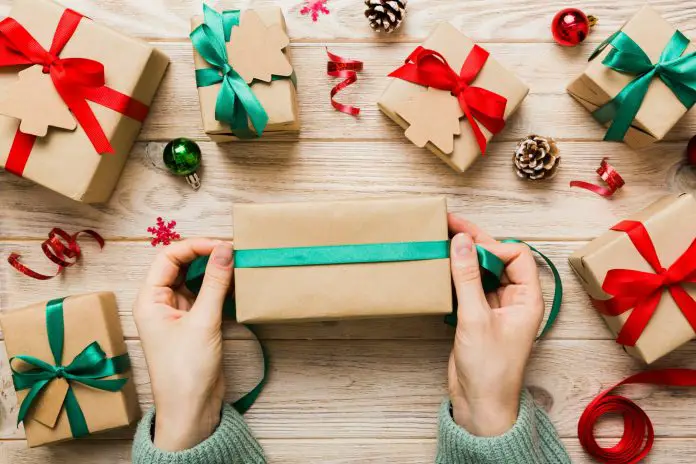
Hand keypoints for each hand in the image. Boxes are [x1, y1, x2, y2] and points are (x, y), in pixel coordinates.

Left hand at [134, 239, 233, 450]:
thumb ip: (216, 283)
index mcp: (150, 299)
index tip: (222, 245)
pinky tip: (237, 285)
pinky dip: (221, 288)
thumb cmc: (186, 370)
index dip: (195, 246)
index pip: (169, 257)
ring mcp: (178, 314)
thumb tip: (225, 250)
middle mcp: (161, 303)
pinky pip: (206, 296)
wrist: (191, 409)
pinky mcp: (194, 324)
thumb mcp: (203, 321)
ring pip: (196, 280)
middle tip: (234, 252)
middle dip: (206, 255)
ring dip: (215, 272)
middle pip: (182, 266)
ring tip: (238, 265)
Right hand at [447, 215, 543, 435]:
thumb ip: (468, 278)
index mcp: (528, 299)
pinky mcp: (478, 317)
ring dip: (463, 258)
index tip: (466, 244)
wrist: (480, 405)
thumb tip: (461, 241)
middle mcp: (515, 300)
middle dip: (475, 243)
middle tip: (448, 224)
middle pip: (497, 260)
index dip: (492, 247)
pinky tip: (440, 268)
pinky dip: (456, 276)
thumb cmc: (489, 369)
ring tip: (441, 240)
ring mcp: (495, 308)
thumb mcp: (476, 318)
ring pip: (481, 272)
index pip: (516, 256)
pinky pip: (470, 287)